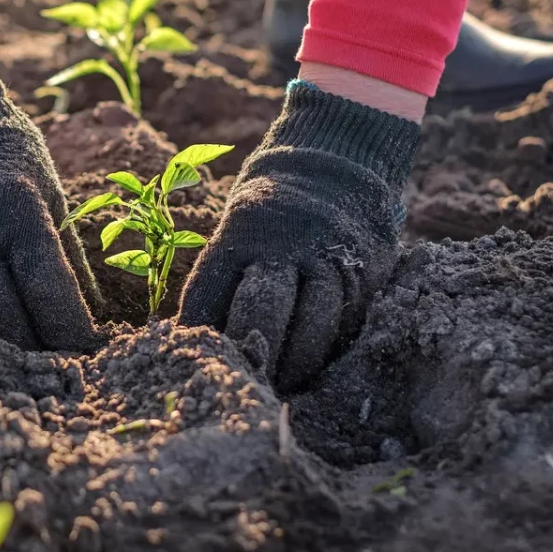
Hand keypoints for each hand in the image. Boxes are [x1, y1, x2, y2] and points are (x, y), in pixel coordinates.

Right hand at [0, 71, 100, 351]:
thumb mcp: (51, 195)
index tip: (87, 358)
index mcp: (19, 213)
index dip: (69, 332)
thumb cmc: (11, 160)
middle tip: (51, 374)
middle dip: (27, 350)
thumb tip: (94, 316)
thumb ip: (66, 256)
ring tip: (13, 359)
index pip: (48, 289)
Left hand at [178, 82, 419, 391]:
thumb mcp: (236, 227)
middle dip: (248, 353)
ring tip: (277, 389)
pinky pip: (344, 324)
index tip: (190, 360)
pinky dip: (325, 354)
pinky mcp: (362, 275)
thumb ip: (222, 277)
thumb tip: (193, 337)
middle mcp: (282, 246)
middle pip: (261, 310)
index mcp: (238, 234)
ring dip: (292, 366)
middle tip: (238, 385)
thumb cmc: (268, 213)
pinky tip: (311, 374)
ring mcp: (326, 260)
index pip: (208, 292)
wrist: (336, 162)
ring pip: (311, 325)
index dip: (197, 332)